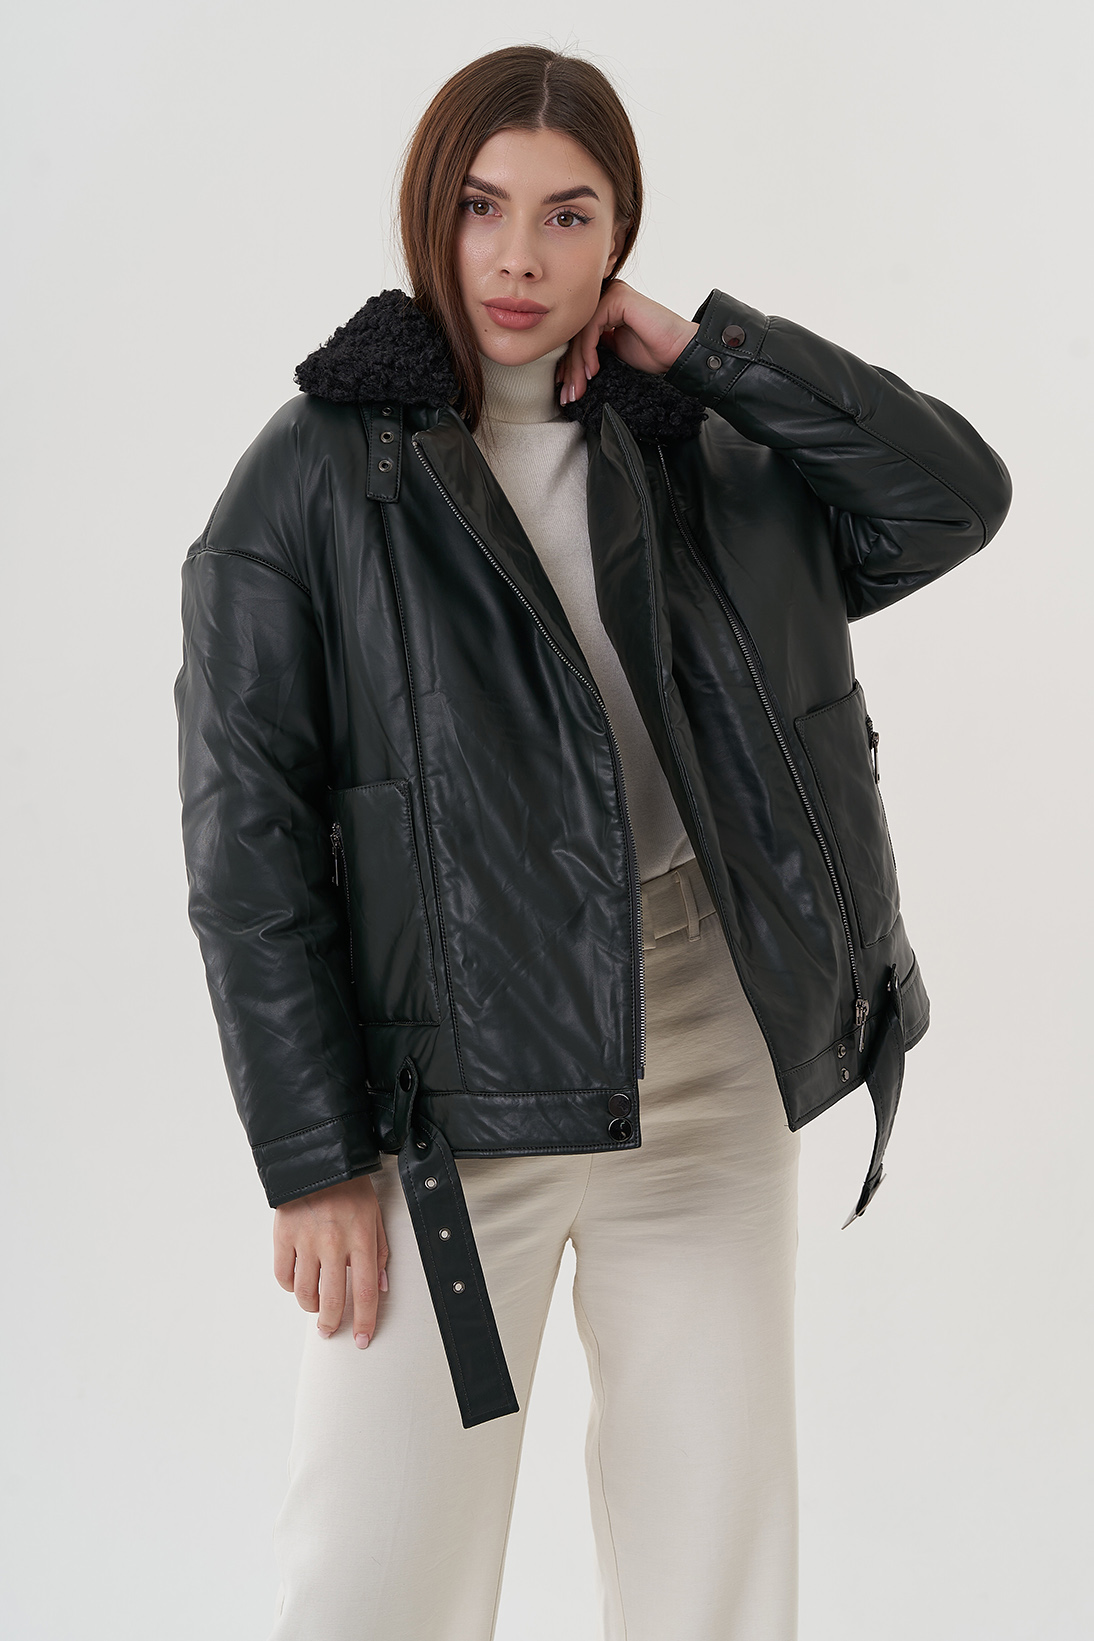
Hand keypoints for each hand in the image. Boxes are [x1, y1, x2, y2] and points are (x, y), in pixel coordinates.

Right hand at [273, 1173, 388, 1348]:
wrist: (318, 1159)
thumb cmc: (350, 1188)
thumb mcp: (375, 1217)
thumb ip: (379, 1253)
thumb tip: (380, 1288)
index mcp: (360, 1239)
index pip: (364, 1293)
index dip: (363, 1321)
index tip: (361, 1339)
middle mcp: (333, 1243)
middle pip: (331, 1300)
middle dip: (331, 1323)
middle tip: (330, 1330)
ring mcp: (305, 1241)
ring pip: (304, 1293)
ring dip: (311, 1306)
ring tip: (315, 1304)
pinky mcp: (283, 1236)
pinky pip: (283, 1276)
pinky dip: (290, 1286)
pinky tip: (298, 1282)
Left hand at [557, 280, 698, 404]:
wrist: (680, 352)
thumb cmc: (655, 353)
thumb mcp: (614, 352)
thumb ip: (593, 350)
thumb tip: (566, 367)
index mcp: (605, 308)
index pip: (578, 335)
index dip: (569, 364)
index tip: (566, 389)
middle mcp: (607, 297)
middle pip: (577, 334)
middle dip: (571, 369)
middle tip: (569, 394)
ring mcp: (612, 294)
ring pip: (581, 332)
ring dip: (578, 365)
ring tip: (580, 388)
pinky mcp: (617, 298)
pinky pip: (591, 327)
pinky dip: (588, 351)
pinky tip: (593, 370)